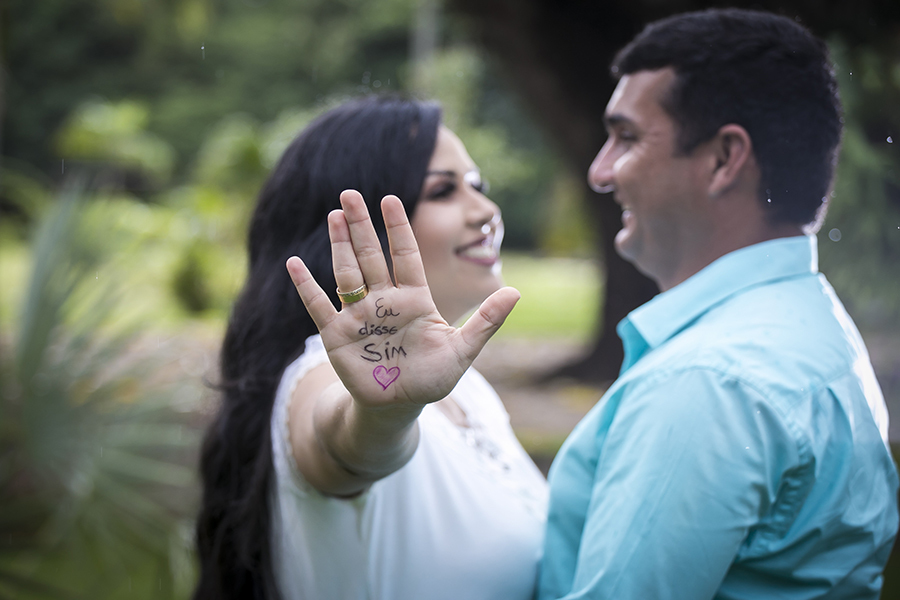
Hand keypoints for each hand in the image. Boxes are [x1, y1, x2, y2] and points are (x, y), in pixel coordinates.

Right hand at [286, 189, 519, 411]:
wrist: (399, 406)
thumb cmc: (432, 377)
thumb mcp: (463, 350)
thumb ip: (486, 322)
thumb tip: (516, 292)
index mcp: (414, 298)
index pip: (405, 255)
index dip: (397, 229)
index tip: (390, 199)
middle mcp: (384, 300)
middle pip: (371, 255)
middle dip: (361, 225)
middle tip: (350, 193)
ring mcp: (359, 315)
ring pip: (347, 272)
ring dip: (339, 245)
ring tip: (334, 215)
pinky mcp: (337, 335)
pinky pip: (318, 306)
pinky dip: (306, 286)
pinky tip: (294, 263)